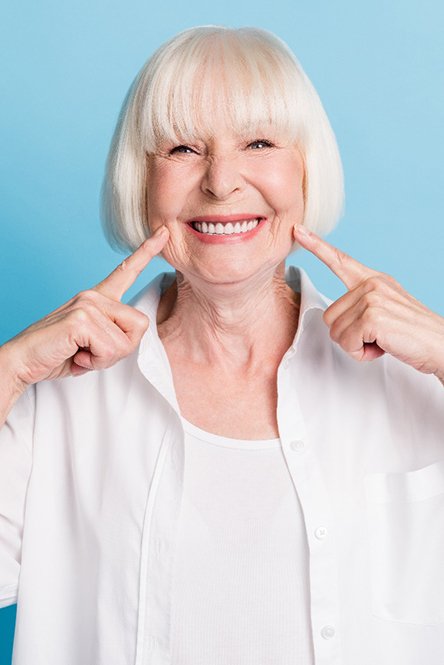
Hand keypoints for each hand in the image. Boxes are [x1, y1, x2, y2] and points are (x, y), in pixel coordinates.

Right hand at [2, 226, 169, 385]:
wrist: (23, 361)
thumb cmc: (58, 353)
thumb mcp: (94, 343)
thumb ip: (114, 334)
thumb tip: (132, 336)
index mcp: (98, 298)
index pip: (126, 271)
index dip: (147, 252)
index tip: (164, 233)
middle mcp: (94, 296)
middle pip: (140, 325)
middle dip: (121, 350)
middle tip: (92, 353)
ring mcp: (88, 304)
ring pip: (125, 341)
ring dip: (105, 358)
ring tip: (81, 354)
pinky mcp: (81, 318)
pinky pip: (110, 348)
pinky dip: (95, 361)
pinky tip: (76, 356)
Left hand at [293, 224, 443, 380]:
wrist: (441, 345)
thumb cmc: (413, 334)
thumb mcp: (387, 310)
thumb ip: (362, 305)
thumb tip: (334, 317)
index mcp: (374, 280)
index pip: (340, 260)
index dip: (316, 246)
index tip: (298, 230)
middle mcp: (371, 284)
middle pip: (329, 316)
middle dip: (348, 335)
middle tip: (377, 335)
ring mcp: (371, 298)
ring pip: (336, 332)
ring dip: (356, 345)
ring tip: (383, 340)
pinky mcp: (372, 317)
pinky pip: (347, 343)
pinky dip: (361, 353)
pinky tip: (383, 346)